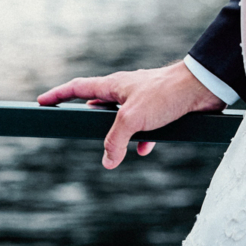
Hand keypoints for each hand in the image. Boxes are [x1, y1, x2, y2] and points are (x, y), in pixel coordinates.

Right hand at [37, 60, 222, 168]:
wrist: (203, 86)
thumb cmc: (166, 93)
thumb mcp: (132, 118)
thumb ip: (115, 140)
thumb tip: (107, 161)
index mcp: (115, 85)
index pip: (79, 87)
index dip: (58, 94)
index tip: (42, 101)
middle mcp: (127, 89)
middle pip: (99, 101)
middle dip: (86, 114)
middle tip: (72, 124)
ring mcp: (144, 99)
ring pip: (123, 117)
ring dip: (117, 132)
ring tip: (110, 147)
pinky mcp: (161, 109)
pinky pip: (145, 127)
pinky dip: (142, 138)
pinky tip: (145, 149)